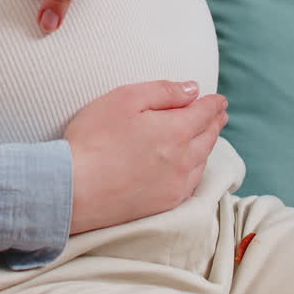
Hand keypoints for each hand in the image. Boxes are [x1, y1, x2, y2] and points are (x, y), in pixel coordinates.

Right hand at [65, 80, 227, 234]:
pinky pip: (191, 183)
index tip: (219, 100)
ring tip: (208, 136)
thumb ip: (164, 91)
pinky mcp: (165, 203)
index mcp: (177, 130)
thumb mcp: (125, 99)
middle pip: (208, 137)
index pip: (204, 113)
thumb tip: (193, 89)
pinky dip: (197, 169)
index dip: (213, 103)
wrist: (74, 189)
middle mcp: (184, 159)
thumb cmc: (94, 139)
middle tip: (220, 115)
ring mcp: (176, 184)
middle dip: (214, 123)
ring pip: (202, 161)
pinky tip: (192, 166)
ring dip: (207, 145)